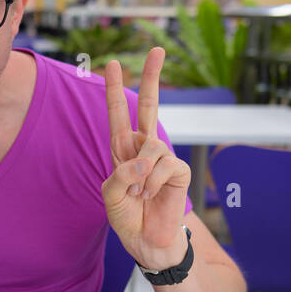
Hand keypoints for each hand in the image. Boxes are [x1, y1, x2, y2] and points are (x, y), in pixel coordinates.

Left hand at [101, 48, 191, 270]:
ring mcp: (163, 157)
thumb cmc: (128, 218)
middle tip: (157, 49)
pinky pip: (164, 165)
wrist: (148, 243)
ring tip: (140, 194)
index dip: (116, 90)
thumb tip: (145, 160)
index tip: (113, 64)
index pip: (119, 114)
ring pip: (152, 146)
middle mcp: (144, 148)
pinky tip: (152, 196)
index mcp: (123, 150)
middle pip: (150, 105)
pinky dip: (153, 183)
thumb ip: (120, 174)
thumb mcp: (111, 196)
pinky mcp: (179, 171)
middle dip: (152, 76)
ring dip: (141, 174)